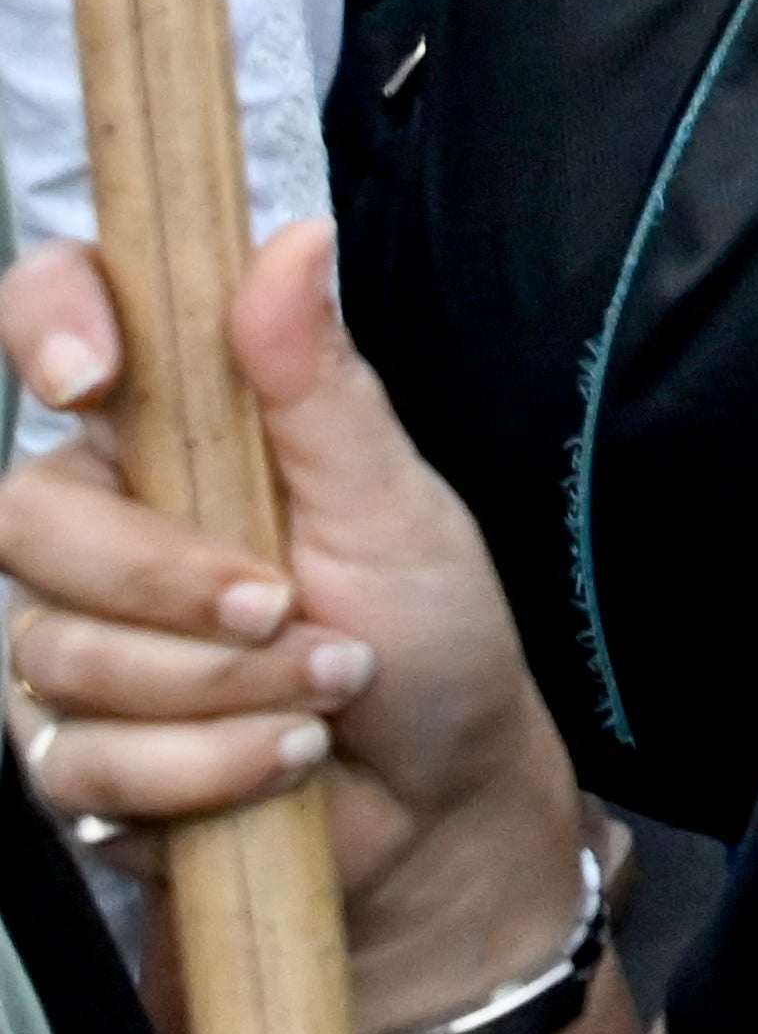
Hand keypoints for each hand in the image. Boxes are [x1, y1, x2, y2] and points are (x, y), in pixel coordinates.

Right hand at [0, 227, 591, 1032]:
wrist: (441, 794)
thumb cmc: (430, 630)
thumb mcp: (392, 500)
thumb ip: (321, 383)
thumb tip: (291, 239)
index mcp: (172, 430)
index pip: (54, 324)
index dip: (49, 325)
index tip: (96, 376)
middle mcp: (99, 524)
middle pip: (25, 519)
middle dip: (169, 580)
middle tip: (289, 604)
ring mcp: (69, 643)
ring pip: (59, 653)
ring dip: (222, 686)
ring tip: (326, 684)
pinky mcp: (71, 754)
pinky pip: (81, 760)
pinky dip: (207, 767)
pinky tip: (285, 757)